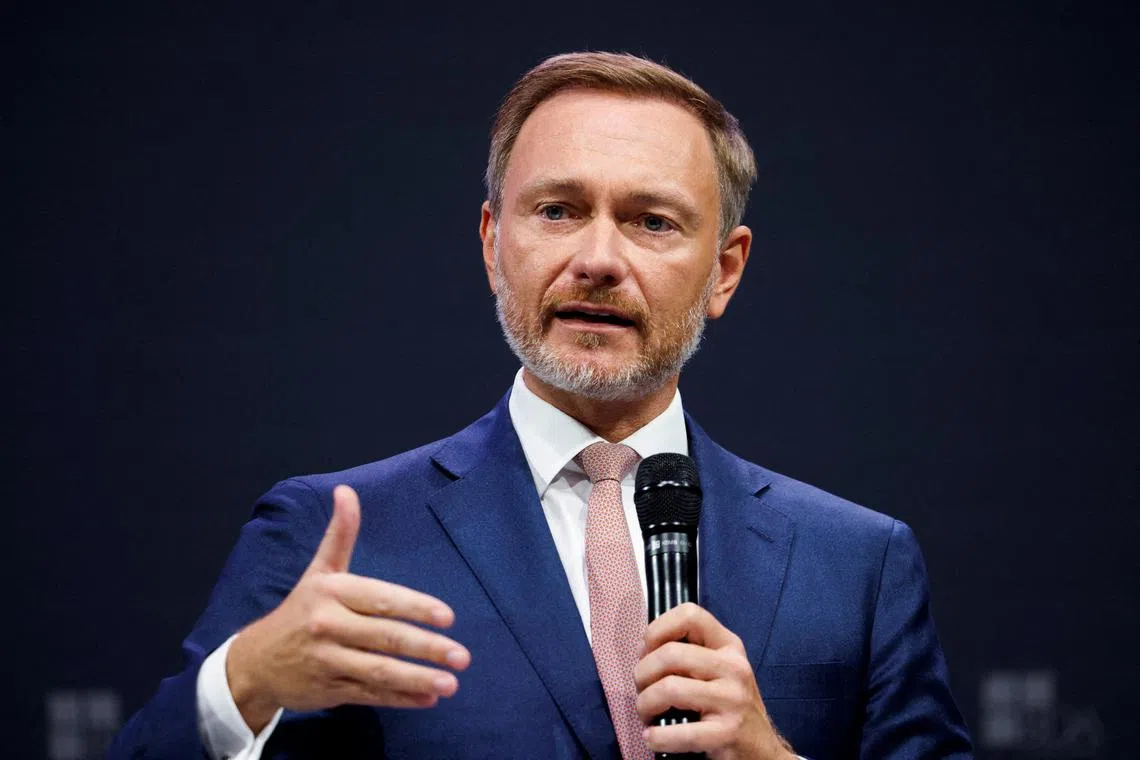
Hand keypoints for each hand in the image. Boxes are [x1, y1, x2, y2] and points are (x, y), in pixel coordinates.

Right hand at [226, 485, 470, 732]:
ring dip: (416, 679)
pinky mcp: (329, 692)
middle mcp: (329, 626)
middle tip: (461, 656)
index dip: (415, 607)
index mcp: (331, 593)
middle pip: (384, 638)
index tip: (447, 617)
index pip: (380, 599)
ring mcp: (329, 662)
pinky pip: (370, 695)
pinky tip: (427, 699)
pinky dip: (400, 699)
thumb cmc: (299, 610)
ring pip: (378, 672)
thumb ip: (340, 534)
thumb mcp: (318, 570)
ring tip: (450, 684)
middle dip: (426, 648)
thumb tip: (347, 491)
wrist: (254, 661)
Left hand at [634, 603, 794, 759]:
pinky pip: (680, 731)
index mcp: (728, 645)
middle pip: (670, 654)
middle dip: (643, 674)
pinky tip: (654, 738)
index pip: (690, 614)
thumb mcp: (717, 670)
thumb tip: (644, 650)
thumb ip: (687, 653)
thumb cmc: (728, 706)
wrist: (762, 749)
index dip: (658, 629)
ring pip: (669, 688)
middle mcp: (734, 667)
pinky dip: (657, 736)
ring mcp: (732, 699)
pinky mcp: (728, 732)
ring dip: (645, 705)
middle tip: (642, 691)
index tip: (647, 651)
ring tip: (648, 716)